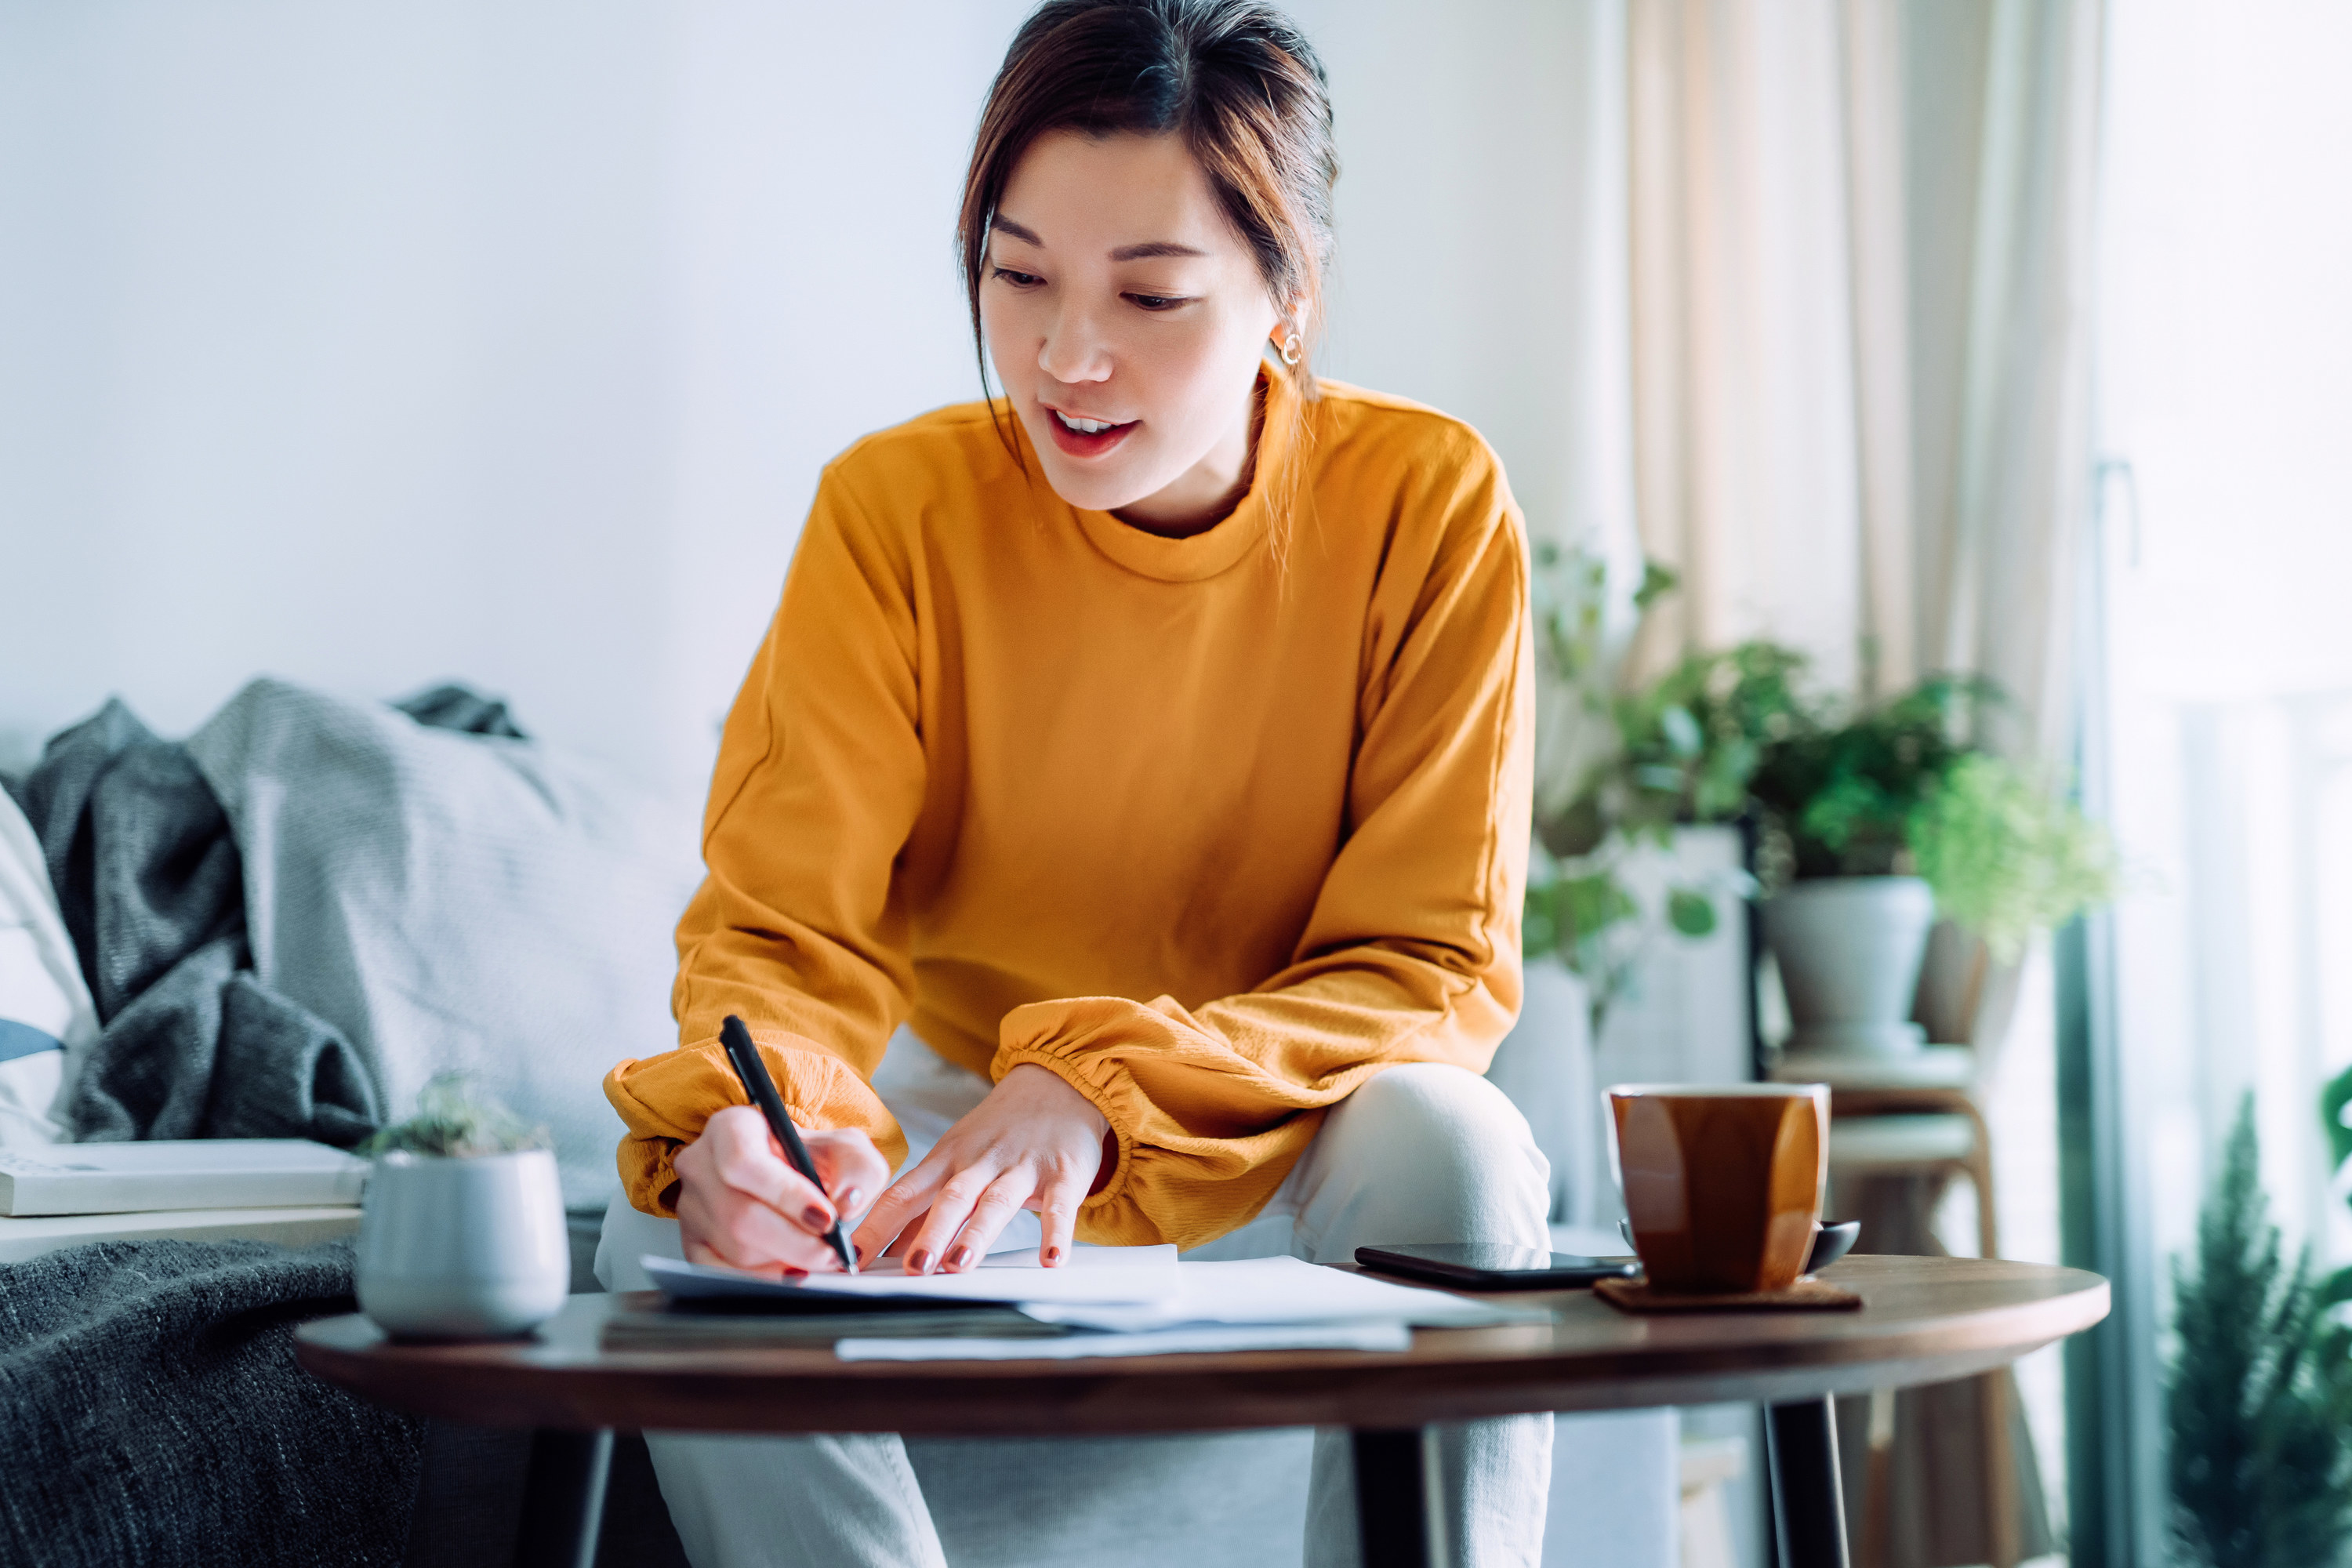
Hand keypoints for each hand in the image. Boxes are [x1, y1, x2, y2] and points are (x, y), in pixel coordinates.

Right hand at [674, 1104, 890, 1275]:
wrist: (786, 1171)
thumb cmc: (810, 1157)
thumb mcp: (844, 1148)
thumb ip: (858, 1167)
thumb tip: (847, 1203)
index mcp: (731, 1128)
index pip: (743, 1162)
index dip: (785, 1195)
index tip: (826, 1218)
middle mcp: (700, 1165)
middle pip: (738, 1214)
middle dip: (793, 1242)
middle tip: (831, 1254)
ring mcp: (690, 1206)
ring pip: (733, 1248)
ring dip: (782, 1262)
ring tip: (818, 1259)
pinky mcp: (691, 1242)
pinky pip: (720, 1273)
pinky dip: (760, 1281)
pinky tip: (791, 1275)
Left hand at [852, 1064, 1108, 1272]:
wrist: (1059, 1085)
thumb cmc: (998, 1133)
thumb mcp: (954, 1160)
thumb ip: (923, 1209)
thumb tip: (882, 1253)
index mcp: (946, 1160)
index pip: (903, 1194)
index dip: (877, 1226)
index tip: (852, 1260)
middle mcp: (979, 1162)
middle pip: (949, 1198)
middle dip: (929, 1233)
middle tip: (912, 1269)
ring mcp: (1022, 1167)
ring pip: (996, 1201)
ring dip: (977, 1232)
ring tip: (960, 1263)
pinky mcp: (1063, 1174)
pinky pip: (1059, 1206)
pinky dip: (1055, 1231)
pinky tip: (1051, 1258)